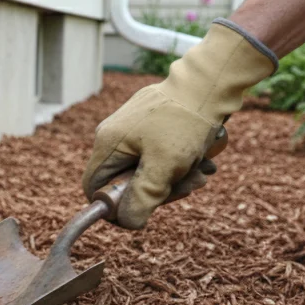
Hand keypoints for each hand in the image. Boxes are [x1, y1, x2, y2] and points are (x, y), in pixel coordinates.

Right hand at [83, 20, 275, 228]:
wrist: (210, 82)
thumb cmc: (184, 122)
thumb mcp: (164, 167)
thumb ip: (142, 198)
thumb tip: (128, 222)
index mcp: (108, 143)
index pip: (94, 188)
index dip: (115, 206)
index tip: (145, 209)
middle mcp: (114, 134)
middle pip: (125, 181)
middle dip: (157, 191)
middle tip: (188, 187)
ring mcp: (133, 128)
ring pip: (147, 169)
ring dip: (175, 178)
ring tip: (202, 170)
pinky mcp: (152, 123)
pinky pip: (159, 154)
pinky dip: (179, 162)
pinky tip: (201, 159)